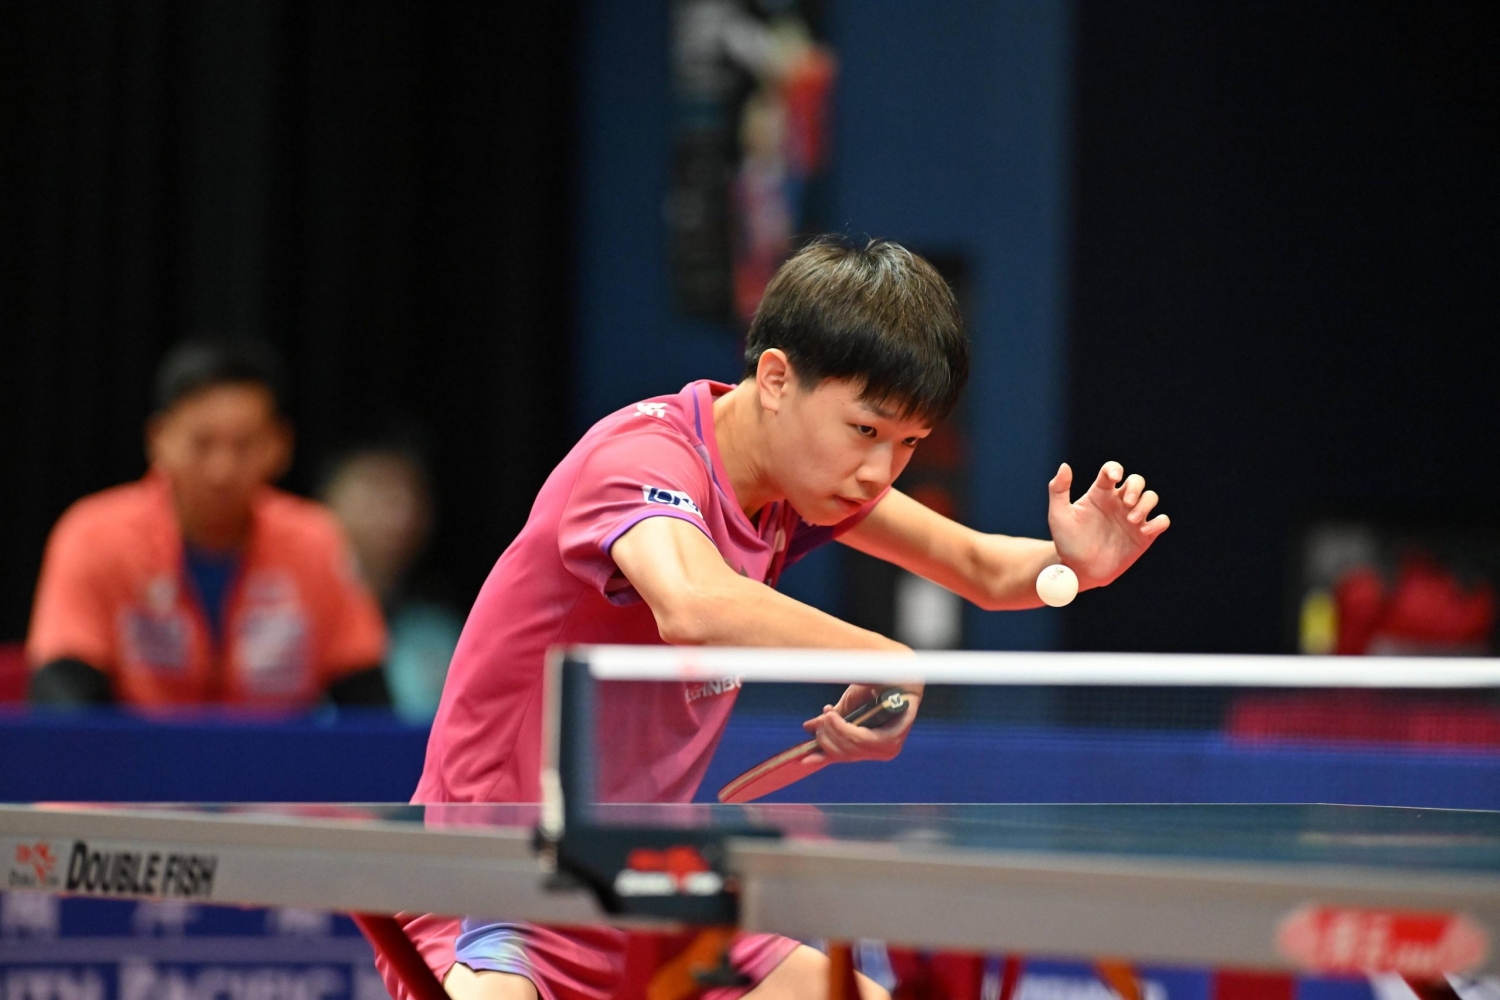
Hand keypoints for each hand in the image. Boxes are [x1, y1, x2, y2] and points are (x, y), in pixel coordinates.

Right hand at [800, 683, 921, 764]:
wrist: (892, 669)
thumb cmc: (873, 685)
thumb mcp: (848, 706)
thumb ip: (833, 721)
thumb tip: (808, 729)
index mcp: (872, 746)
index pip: (845, 757)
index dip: (825, 757)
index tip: (804, 759)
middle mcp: (882, 750)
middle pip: (845, 754)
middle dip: (826, 738)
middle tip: (818, 722)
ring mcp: (890, 746)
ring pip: (852, 748)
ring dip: (833, 731)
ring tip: (825, 716)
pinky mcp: (894, 736)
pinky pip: (862, 740)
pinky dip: (844, 729)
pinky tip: (833, 717)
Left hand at [1048, 461, 1169, 589]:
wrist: (1079, 570)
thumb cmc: (1067, 542)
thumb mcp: (1058, 515)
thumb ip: (1058, 489)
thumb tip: (1065, 465)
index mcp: (1100, 493)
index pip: (1111, 471)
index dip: (1115, 469)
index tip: (1114, 478)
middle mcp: (1118, 502)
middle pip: (1136, 481)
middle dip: (1136, 487)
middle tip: (1127, 502)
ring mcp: (1132, 518)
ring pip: (1151, 497)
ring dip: (1145, 504)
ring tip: (1131, 520)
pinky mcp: (1144, 536)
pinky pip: (1162, 521)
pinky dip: (1159, 522)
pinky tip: (1145, 530)